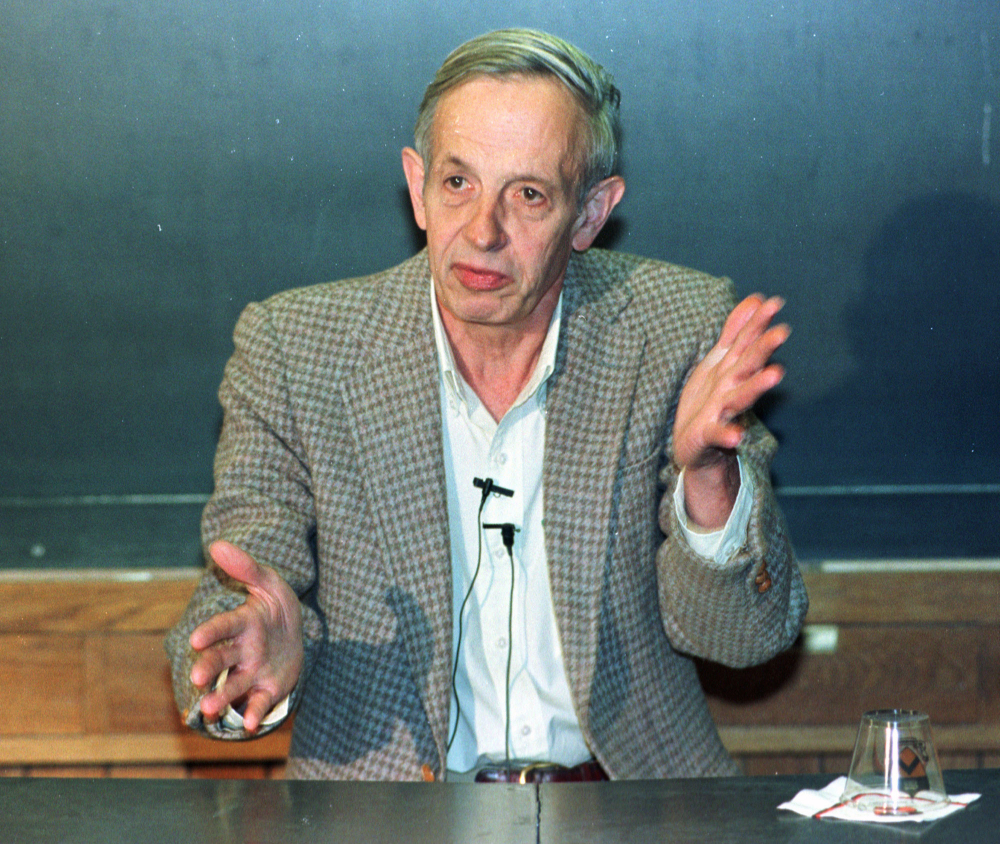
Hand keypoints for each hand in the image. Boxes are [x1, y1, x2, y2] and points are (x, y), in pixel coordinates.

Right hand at [189, 540, 303, 732]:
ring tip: (207, 710)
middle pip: (222, 660)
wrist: (297, 633)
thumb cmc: (276, 607)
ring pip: (234, 685)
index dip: (211, 633)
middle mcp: (242, 650)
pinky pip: (258, 702)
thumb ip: (246, 567)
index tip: (196, 640)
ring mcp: (253, 671)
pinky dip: (252, 713)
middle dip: (208, 668)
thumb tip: (217, 545)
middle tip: (196, 679)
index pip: (224, 627)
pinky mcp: (267, 688)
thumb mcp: (269, 582)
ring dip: (221, 697)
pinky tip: (247, 725)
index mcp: (242, 623)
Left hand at [673, 294, 789, 527]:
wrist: (694, 444)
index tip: (774, 303)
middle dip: (764, 348)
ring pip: (741, 395)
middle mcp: (733, 387)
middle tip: (782, 331)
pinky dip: (728, 434)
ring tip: (775, 374)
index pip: (747, 341)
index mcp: (733, 368)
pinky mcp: (711, 434)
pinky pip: (719, 433)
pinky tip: (736, 436)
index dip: (758, 322)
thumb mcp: (719, 360)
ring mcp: (724, 410)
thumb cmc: (709, 398)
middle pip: (749, 364)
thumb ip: (736, 331)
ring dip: (757, 385)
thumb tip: (755, 298)